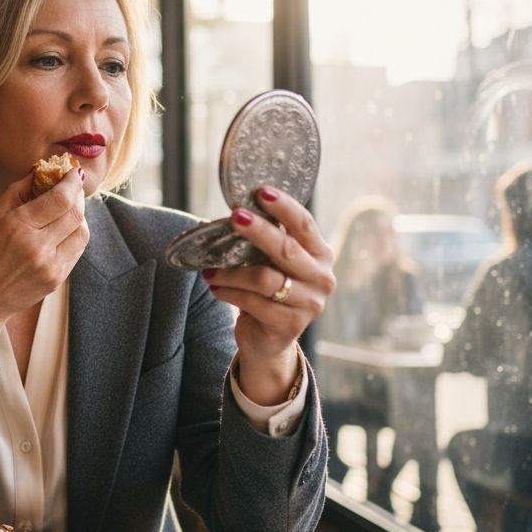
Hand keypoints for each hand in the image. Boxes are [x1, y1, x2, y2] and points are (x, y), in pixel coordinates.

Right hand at [0, 168, 88, 350]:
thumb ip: (19, 190)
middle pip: (75, 213)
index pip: (61, 198)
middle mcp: (38, 247)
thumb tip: (43, 171)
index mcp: (18, 227)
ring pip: (82, 232)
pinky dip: (74, 235)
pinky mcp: (57, 279)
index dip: (72, 182)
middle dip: (78, 196)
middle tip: (73, 187)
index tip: (73, 172)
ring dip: (79, 216)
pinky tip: (62, 230)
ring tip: (67, 209)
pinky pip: (76, 250)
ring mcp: (50, 266)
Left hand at [202, 185, 335, 401]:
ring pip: (264, 279)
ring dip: (231, 272)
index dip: (284, 206)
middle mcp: (322, 278)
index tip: (261, 191)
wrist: (269, 340)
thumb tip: (236, 211)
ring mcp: (309, 304)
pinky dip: (229, 292)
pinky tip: (215, 287)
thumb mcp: (272, 263)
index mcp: (320, 255)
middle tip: (234, 216)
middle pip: (286, 249)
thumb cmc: (269, 291)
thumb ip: (266, 241)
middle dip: (258, 231)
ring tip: (210, 269)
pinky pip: (253, 302)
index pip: (305, 224)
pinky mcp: (289, 325)